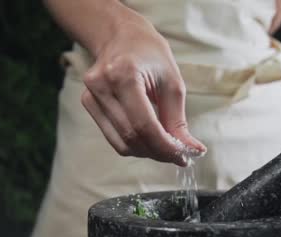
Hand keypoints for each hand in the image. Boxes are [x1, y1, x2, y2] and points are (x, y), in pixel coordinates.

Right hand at [45, 0, 205, 165]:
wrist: (120, 35)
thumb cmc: (150, 54)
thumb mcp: (172, 81)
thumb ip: (178, 119)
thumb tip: (192, 150)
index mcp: (123, 74)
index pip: (143, 125)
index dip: (164, 147)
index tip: (184, 157)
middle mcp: (102, 86)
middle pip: (131, 137)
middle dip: (159, 152)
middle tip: (179, 155)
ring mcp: (90, 96)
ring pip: (121, 143)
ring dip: (147, 152)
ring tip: (166, 148)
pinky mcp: (88, 104)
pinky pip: (114, 137)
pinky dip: (135, 145)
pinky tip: (150, 139)